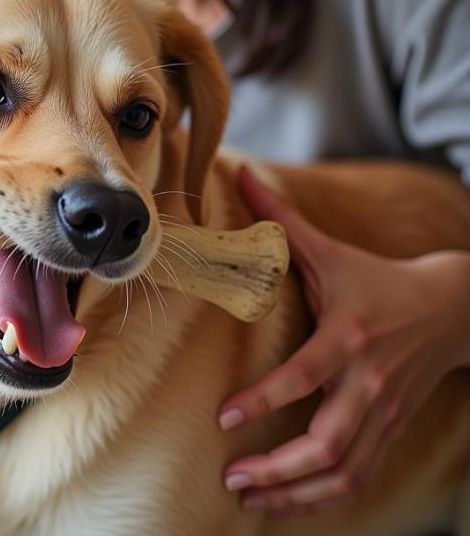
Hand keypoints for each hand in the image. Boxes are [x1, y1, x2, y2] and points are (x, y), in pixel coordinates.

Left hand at [218, 166, 469, 516]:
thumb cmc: (374, 278)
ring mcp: (384, 414)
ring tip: (248, 496)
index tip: (225, 417)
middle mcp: (368, 383)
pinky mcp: (392, 430)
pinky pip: (360, 477)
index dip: (266, 400)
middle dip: (278, 468)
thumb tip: (239, 172)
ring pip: (344, 472)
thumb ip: (280, 218)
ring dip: (295, 494)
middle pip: (328, 444)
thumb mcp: (330, 249)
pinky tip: (285, 500)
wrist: (449, 309)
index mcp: (348, 336)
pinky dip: (321, 497)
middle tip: (232, 475)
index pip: (306, 377)